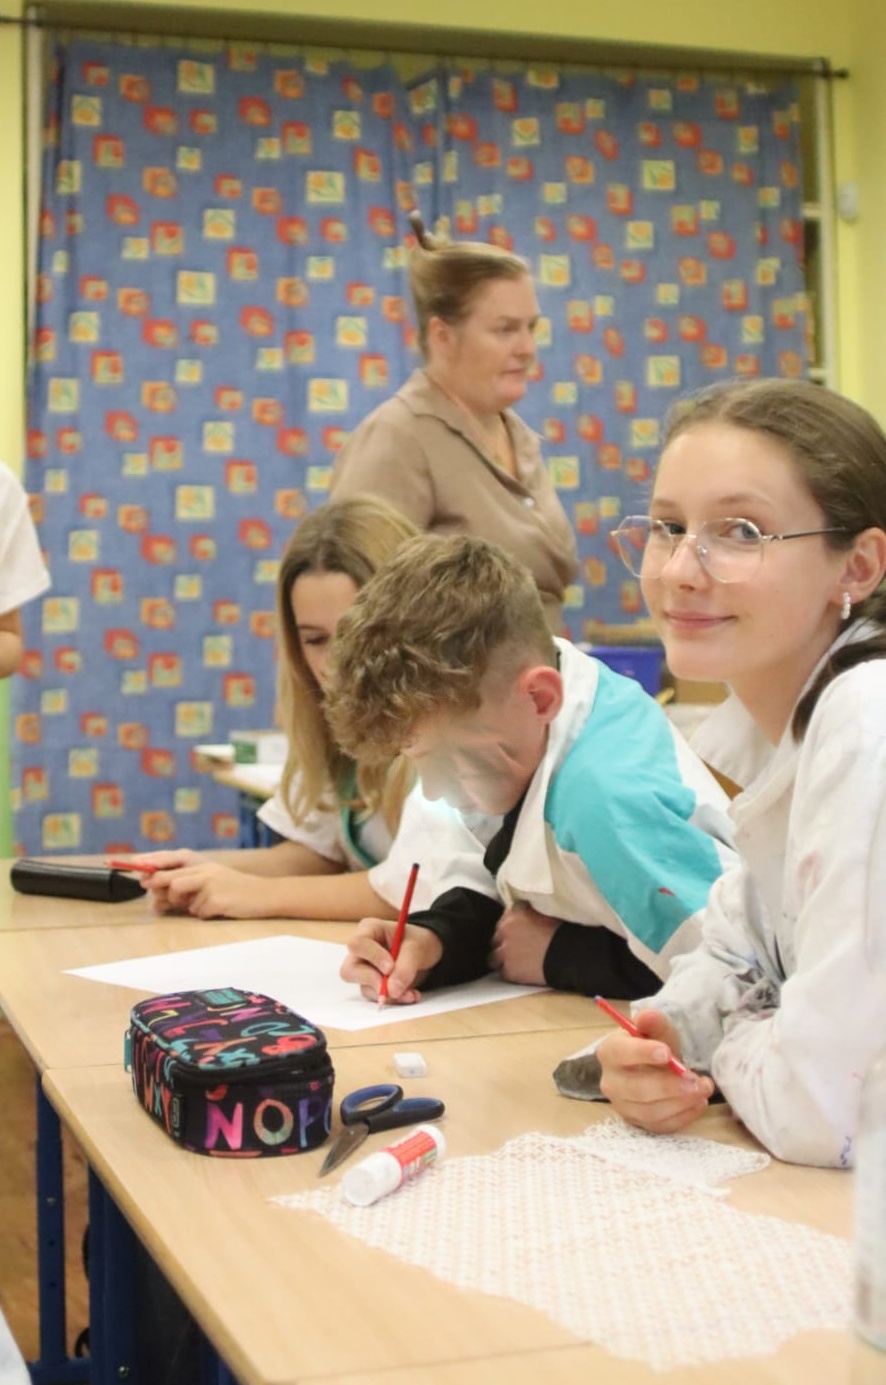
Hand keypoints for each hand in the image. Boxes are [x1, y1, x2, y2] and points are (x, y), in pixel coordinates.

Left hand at [147, 861, 264, 918]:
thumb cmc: (238, 891)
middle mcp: (206, 871)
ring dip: (187, 906)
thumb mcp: (215, 880)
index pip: (171, 863)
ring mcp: (211, 885)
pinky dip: (205, 914)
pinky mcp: (217, 900)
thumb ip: (192, 883)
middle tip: (160, 903)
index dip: (153, 870)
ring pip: (182, 897)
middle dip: (163, 893)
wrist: (266, 895)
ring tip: (203, 906)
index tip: (140, 879)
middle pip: (171, 881)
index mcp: (204, 865)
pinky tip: (219, 910)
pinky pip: (198, 912)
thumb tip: (162, 894)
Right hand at [340, 919, 442, 1003]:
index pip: (357, 944)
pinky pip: (376, 997)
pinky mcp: (372, 986)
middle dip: (373, 981)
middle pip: (350, 970)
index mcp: (368, 930)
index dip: (372, 957)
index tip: (390, 968)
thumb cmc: (417, 942)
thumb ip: (405, 966)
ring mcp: (364, 970)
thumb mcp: (416, 948)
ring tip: (411, 993)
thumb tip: (392, 990)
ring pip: (364, 988)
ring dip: (388, 995)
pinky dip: (394, 999)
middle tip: (393, 988)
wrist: (426, 954)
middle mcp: (361, 951)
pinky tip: (410, 995)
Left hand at [489, 903, 557, 984]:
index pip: (505, 917)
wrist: (569, 955)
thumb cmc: (563, 932)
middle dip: (505, 941)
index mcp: (515, 913)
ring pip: (494, 957)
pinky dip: (510, 972)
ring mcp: (505, 952)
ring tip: (515, 961)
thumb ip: (530, 911)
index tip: (518, 929)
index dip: (511, 924)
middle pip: (497, 936)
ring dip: (502, 958)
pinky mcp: (509, 971)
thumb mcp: (546, 913)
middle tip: (518, 946)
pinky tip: (521, 971)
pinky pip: (503, 972)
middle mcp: (505, 931)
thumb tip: (525, 911)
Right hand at [597, 1008, 714, 1133]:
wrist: (654, 1067)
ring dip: (681, 1103)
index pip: (621, 1053)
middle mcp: (610, 1082)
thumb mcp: (657, 1029)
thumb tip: (646, 1016)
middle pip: (637, 1089)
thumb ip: (653, 1022)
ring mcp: (623, 1106)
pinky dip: (683, 1117)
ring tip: (704, 1090)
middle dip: (670, 1086)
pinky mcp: (639, 1124)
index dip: (643, 1053)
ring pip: (650, 1112)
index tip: (667, 1053)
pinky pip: (660, 1126)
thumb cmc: (654, 1045)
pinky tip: (699, 1104)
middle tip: (698, 1080)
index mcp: (610, 1052)